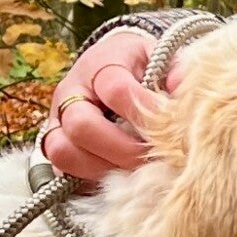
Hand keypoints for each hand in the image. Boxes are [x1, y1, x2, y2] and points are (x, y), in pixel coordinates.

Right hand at [39, 29, 190, 183]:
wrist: (112, 65)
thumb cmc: (141, 66)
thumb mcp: (162, 58)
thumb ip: (176, 73)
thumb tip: (181, 92)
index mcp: (100, 65)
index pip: (117, 90)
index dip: (144, 114)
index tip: (169, 129)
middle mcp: (71, 92)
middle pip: (81, 125)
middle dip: (122, 149)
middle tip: (150, 158)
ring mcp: (57, 120)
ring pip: (62, 151)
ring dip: (101, 167)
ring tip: (132, 169)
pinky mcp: (55, 144)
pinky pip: (61, 169)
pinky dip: (87, 177)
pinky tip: (115, 175)